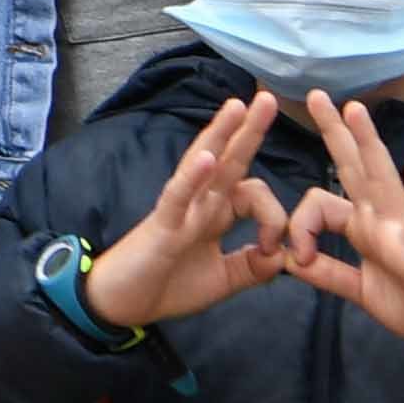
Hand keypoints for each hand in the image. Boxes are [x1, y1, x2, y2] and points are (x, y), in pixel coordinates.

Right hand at [80, 91, 314, 336]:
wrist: (121, 305)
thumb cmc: (167, 286)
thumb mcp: (222, 281)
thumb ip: (252, 267)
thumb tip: (282, 256)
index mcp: (216, 214)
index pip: (253, 195)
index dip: (273, 217)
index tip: (273, 250)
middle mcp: (200, 203)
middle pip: (229, 160)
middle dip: (249, 130)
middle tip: (268, 98)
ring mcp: (181, 210)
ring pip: (202, 165)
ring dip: (220, 134)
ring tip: (237, 106)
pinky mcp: (163, 225)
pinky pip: (179, 196)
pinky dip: (193, 176)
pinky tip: (207, 157)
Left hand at [282, 90, 403, 369]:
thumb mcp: (359, 290)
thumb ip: (327, 273)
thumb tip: (289, 259)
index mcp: (365, 227)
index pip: (321, 204)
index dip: (299, 224)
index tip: (293, 257)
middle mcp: (382, 219)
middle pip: (354, 167)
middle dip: (334, 132)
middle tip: (314, 94)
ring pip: (384, 179)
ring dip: (370, 143)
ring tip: (356, 110)